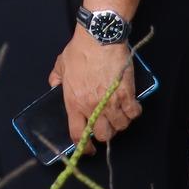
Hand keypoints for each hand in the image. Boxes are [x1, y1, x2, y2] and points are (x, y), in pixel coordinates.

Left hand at [49, 31, 139, 147]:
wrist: (99, 38)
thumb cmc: (79, 50)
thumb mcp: (60, 65)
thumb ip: (56, 79)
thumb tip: (54, 86)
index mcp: (74, 102)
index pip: (78, 134)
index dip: (84, 147)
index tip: (89, 149)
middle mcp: (92, 107)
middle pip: (103, 135)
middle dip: (105, 133)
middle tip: (106, 124)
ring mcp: (111, 102)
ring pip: (120, 126)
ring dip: (120, 123)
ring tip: (119, 114)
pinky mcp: (127, 94)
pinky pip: (134, 113)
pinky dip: (133, 112)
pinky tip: (131, 106)